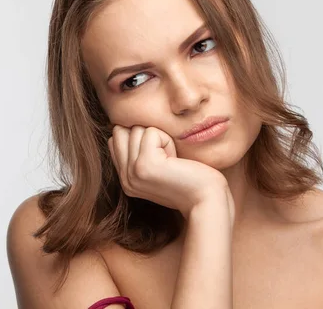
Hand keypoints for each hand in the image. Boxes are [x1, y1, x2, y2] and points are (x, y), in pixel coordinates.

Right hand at [108, 124, 228, 218]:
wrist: (207, 198)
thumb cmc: (190, 178)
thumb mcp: (158, 165)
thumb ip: (139, 151)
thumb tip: (124, 124)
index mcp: (125, 179)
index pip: (116, 139)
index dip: (140, 138)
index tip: (161, 156)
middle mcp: (125, 178)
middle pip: (121, 130)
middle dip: (146, 134)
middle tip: (167, 157)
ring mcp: (132, 173)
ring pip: (136, 129)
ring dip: (160, 138)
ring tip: (173, 160)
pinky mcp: (144, 166)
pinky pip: (151, 132)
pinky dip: (167, 140)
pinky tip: (176, 160)